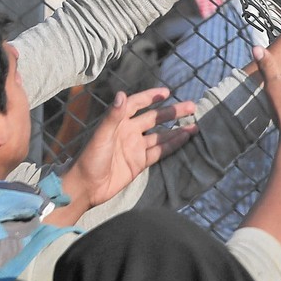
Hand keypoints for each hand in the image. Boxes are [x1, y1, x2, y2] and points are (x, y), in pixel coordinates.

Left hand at [60, 88, 196, 215]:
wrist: (85, 187)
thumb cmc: (89, 159)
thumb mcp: (101, 136)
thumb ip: (113, 116)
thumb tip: (121, 93)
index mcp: (119, 123)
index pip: (137, 104)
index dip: (150, 96)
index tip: (167, 92)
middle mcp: (129, 132)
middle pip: (155, 118)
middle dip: (172, 112)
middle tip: (192, 106)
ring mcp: (135, 148)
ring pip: (160, 136)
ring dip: (176, 130)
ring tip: (194, 125)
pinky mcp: (139, 163)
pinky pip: (159, 152)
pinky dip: (172, 146)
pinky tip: (185, 140)